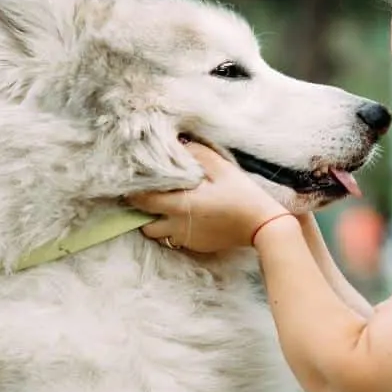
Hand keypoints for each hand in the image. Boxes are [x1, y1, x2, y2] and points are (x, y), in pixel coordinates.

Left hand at [127, 141, 291, 252]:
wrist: (261, 226)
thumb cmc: (241, 194)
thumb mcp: (221, 168)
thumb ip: (196, 154)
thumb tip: (179, 145)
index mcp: (180, 205)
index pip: (143, 201)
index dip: (133, 192)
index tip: (130, 184)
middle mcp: (177, 226)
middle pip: (144, 223)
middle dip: (142, 212)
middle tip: (147, 197)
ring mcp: (186, 239)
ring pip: (158, 234)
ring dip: (156, 223)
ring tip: (165, 208)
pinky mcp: (196, 246)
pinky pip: (175, 239)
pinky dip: (173, 229)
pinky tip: (186, 217)